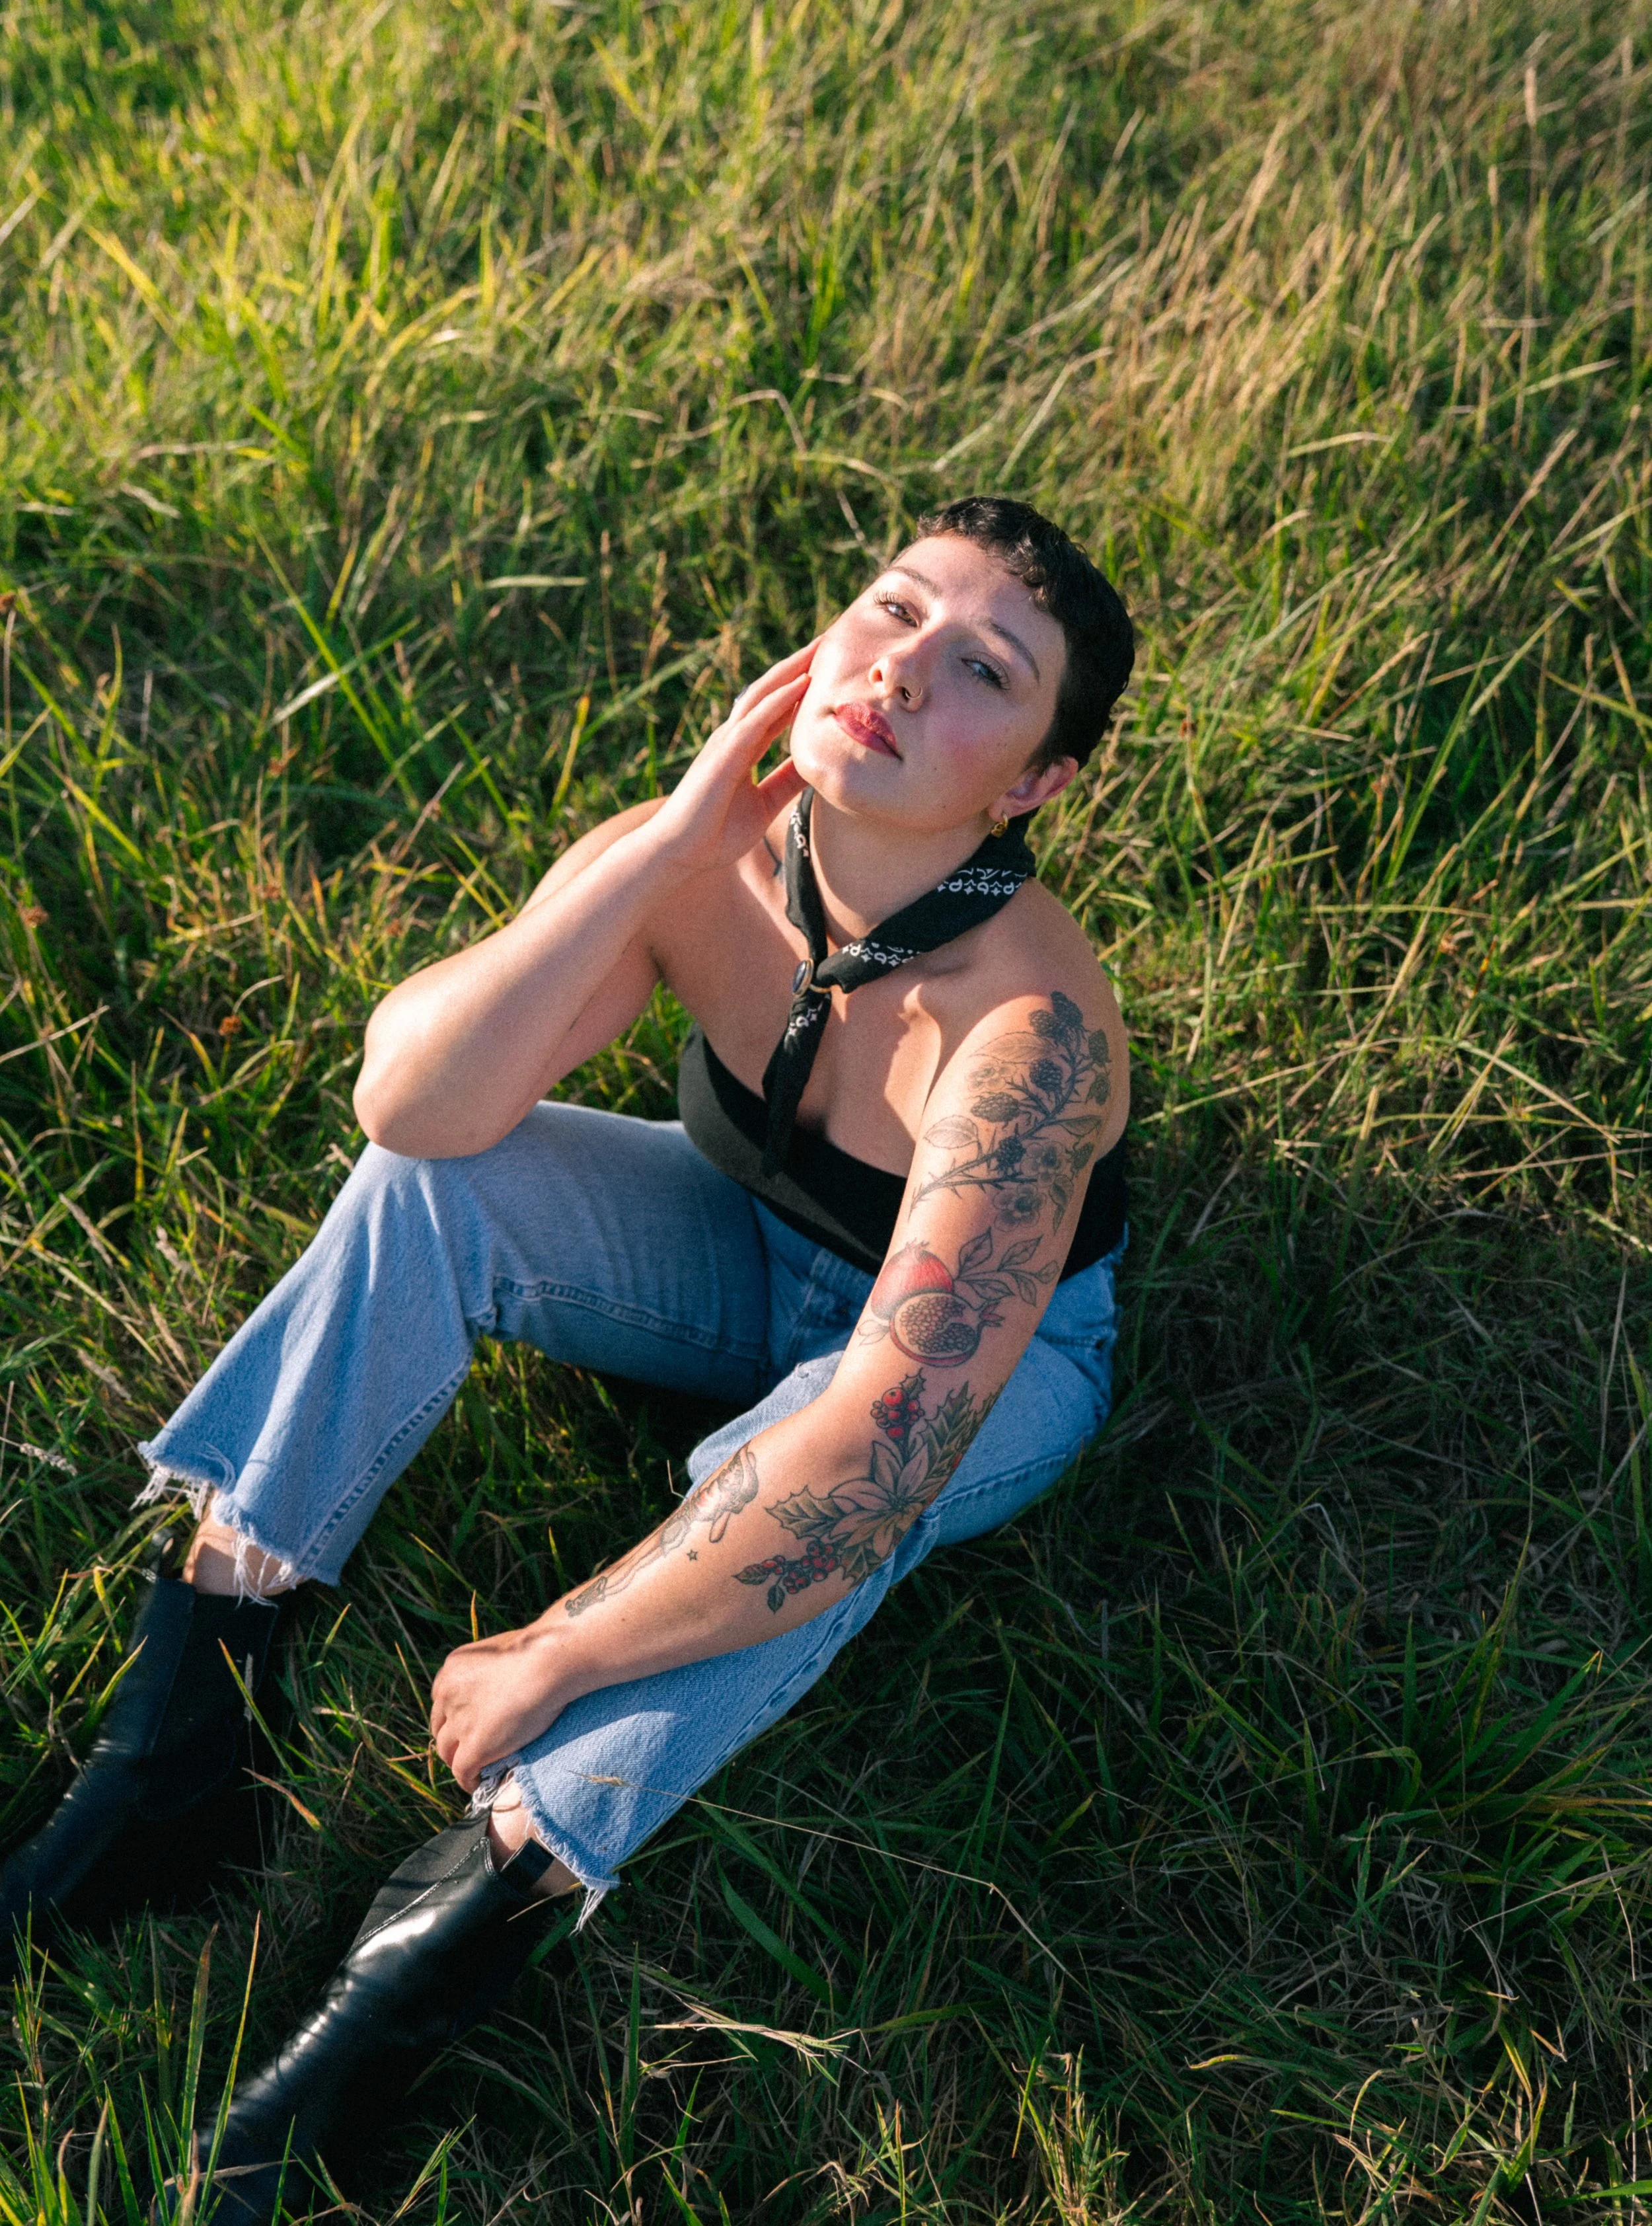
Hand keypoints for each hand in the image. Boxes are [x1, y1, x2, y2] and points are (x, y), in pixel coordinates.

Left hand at [429, 1618, 570, 1793]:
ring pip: (447, 1752)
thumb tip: (502, 1682)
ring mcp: (459, 1723)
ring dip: (459, 1761)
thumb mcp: (500, 1653)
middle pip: (440, 1728)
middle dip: (452, 1740)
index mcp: (452, 1670)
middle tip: (469, 1750)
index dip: (453, 1717)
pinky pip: (462, 1772)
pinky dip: (468, 1781)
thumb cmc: (538, 1652)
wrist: (548, 1662)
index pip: (442, 1702)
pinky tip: (478, 1783)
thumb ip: (489, 1671)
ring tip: (474, 1770)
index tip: (466, 1726)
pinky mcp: (474, 1747)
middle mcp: (447, 1695)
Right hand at [645, 640, 814, 871]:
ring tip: (820, 648)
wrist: (679, 853)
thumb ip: (786, 782)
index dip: (803, 684)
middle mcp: (734, 736)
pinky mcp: (723, 756)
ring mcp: (727, 742)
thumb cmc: (715, 833)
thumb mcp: (765, 804)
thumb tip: (815, 767)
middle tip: (830, 639)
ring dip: (792, 670)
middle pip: (772, 691)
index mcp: (744, 747)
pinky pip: (754, 721)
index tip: (832, 665)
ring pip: (763, 695)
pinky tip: (800, 684)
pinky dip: (778, 700)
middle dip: (800, 664)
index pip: (778, 707)